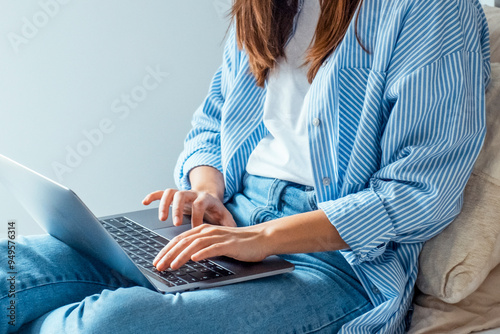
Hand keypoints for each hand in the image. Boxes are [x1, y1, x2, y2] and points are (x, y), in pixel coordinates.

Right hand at [142, 189, 235, 227]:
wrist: (209, 196)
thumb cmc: (215, 210)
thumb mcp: (224, 215)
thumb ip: (228, 223)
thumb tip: (234, 233)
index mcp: (205, 199)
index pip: (200, 204)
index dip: (197, 216)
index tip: (195, 229)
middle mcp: (192, 194)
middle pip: (182, 196)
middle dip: (178, 209)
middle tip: (176, 224)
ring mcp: (181, 194)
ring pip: (170, 192)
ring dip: (164, 204)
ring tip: (161, 218)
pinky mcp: (174, 196)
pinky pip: (161, 192)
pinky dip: (153, 196)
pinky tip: (145, 202)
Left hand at [153, 224, 268, 270]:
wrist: (261, 238)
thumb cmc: (239, 244)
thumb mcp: (217, 244)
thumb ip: (202, 247)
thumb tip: (186, 257)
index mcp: (203, 230)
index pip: (179, 240)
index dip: (166, 250)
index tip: (157, 261)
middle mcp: (208, 231)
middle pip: (183, 241)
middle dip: (168, 254)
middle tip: (158, 266)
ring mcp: (219, 237)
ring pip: (194, 244)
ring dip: (181, 255)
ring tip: (171, 266)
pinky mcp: (229, 244)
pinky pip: (213, 248)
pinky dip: (202, 253)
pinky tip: (194, 258)